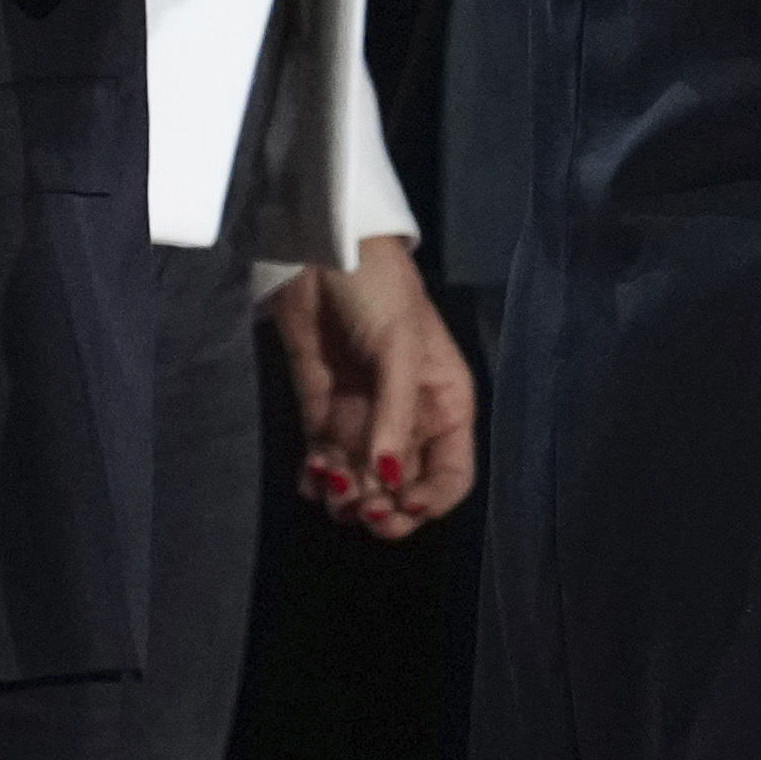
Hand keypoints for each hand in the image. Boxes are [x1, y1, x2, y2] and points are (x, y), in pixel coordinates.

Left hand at [271, 238, 475, 534]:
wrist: (321, 252)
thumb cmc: (380, 291)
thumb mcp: (398, 349)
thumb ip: (394, 417)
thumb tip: (388, 482)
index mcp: (445, 404)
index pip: (451, 474)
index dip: (431, 501)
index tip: (400, 505)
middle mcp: (408, 420)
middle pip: (403, 489)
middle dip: (382, 507)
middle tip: (357, 508)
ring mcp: (363, 419)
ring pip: (360, 483)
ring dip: (345, 496)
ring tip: (327, 480)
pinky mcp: (322, 413)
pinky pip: (323, 463)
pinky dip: (316, 480)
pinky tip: (309, 475)